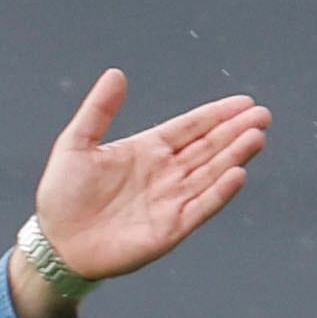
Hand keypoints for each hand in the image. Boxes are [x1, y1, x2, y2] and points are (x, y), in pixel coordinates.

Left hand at [34, 70, 270, 281]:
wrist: (55, 244)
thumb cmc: (62, 196)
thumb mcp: (75, 145)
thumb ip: (98, 110)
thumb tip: (116, 74)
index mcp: (147, 151)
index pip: (190, 128)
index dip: (216, 115)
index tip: (244, 102)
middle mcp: (165, 174)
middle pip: (208, 148)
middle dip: (235, 131)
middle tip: (261, 114)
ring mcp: (170, 201)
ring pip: (210, 174)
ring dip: (234, 156)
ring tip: (256, 136)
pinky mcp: (169, 229)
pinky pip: (200, 208)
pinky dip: (219, 193)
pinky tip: (237, 175)